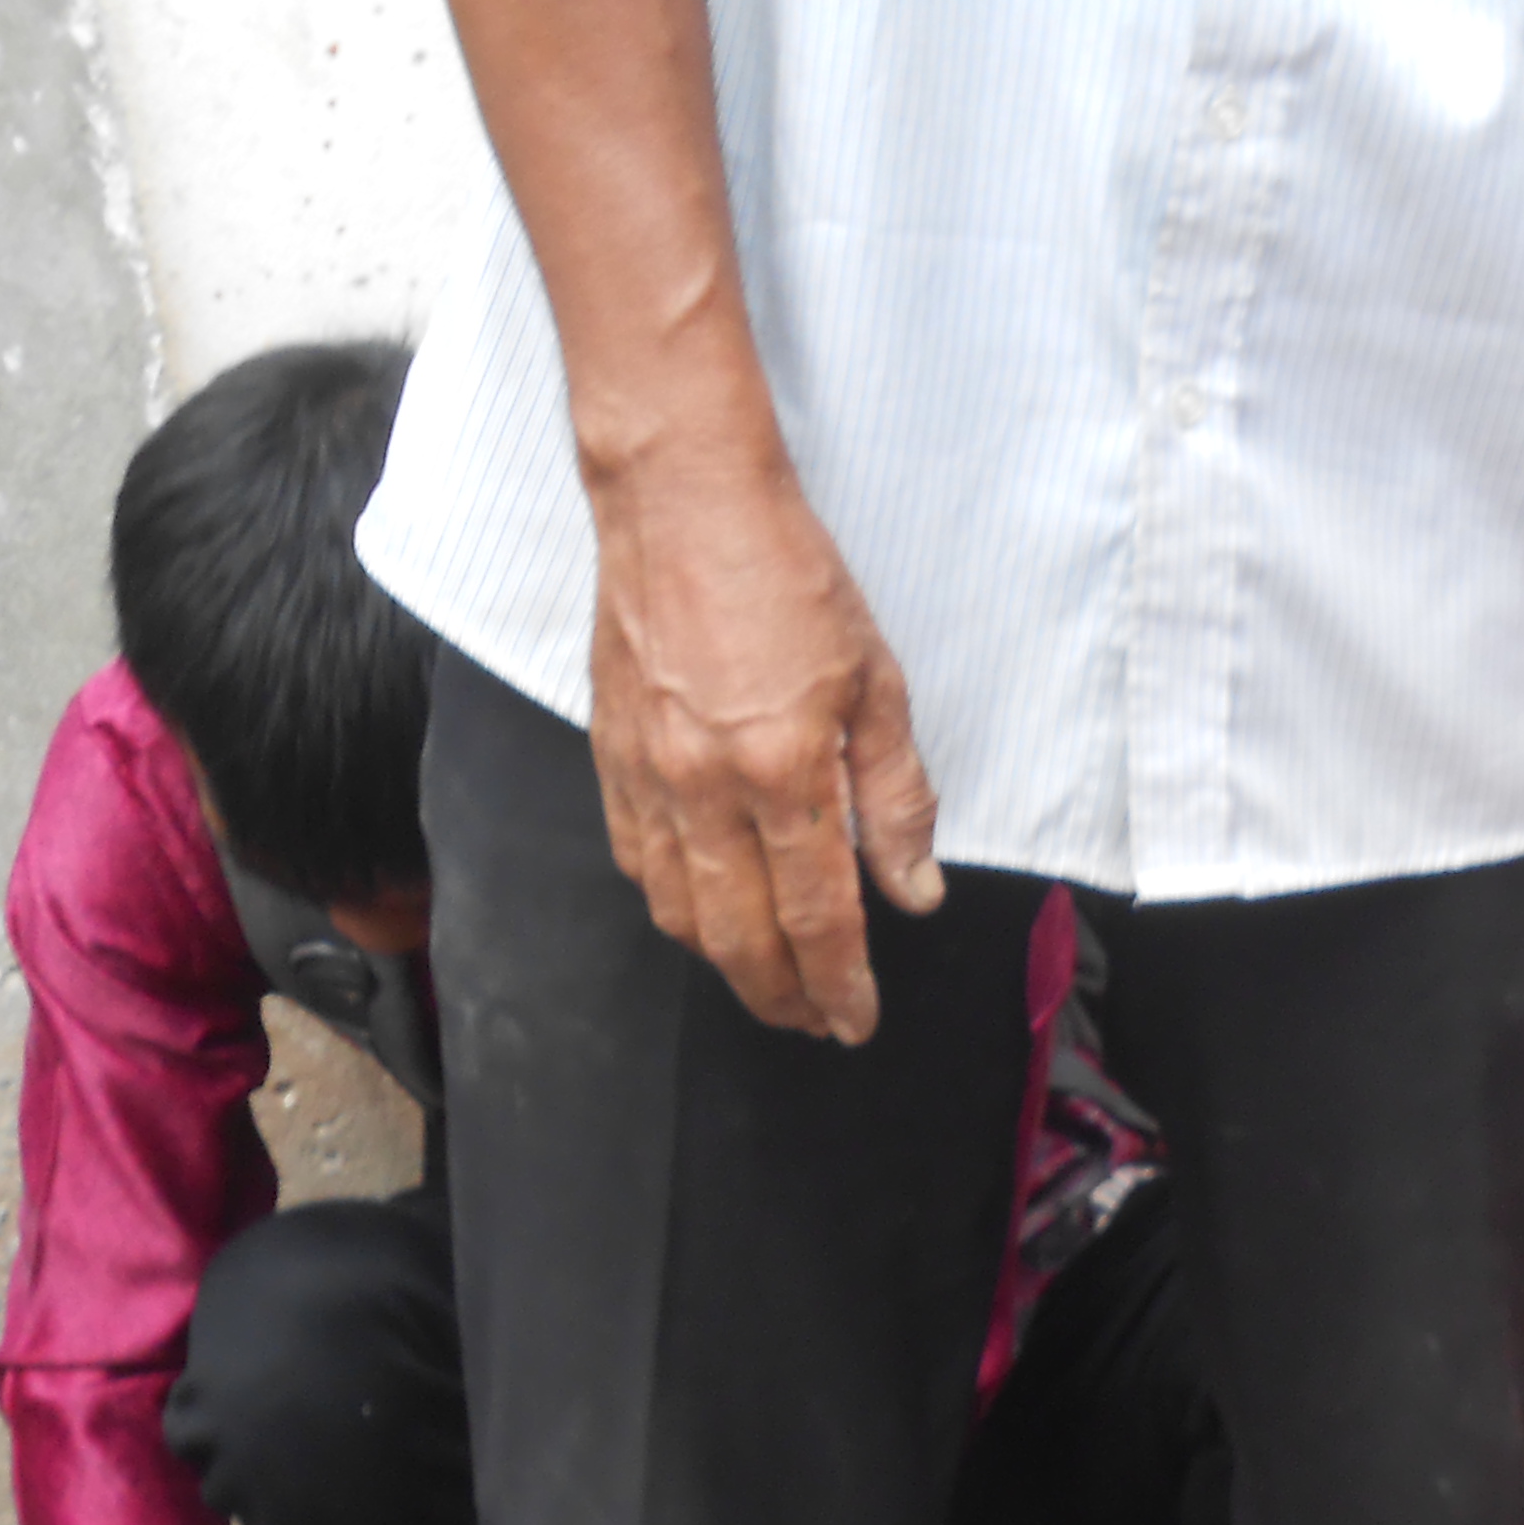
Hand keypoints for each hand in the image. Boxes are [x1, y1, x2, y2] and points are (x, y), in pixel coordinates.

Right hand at [585, 436, 941, 1044]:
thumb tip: (913, 890)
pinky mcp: (610, 750)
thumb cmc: (789, 579)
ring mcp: (648, 772)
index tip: (856, 1022)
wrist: (681, 500)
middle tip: (814, 1024)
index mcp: (783, 772)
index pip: (817, 917)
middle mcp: (705, 786)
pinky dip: (670, 905)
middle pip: (740, 933)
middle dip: (781, 994)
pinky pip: (635, 857)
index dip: (839, 983)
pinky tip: (700, 917)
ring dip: (724, 963)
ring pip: (678, 909)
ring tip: (768, 984)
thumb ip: (896, 797)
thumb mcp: (877, 685)